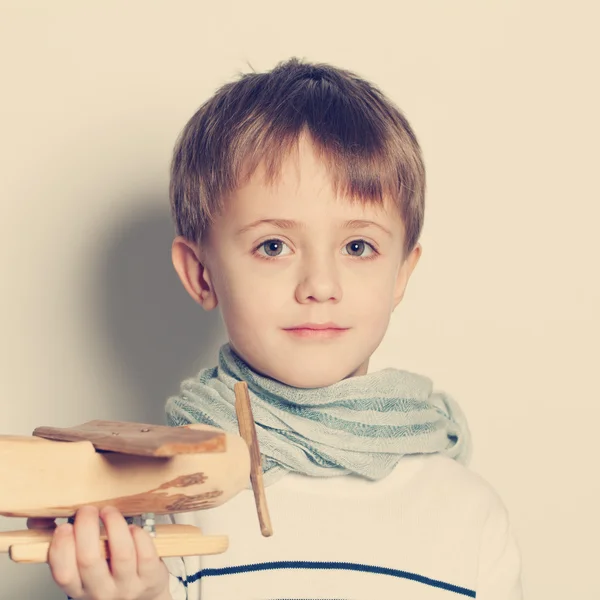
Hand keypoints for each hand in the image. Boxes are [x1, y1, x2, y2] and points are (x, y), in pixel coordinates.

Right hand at [47, 505, 169, 599]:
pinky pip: (145, 553)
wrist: (143, 597)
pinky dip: (138, 534)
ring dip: (114, 525)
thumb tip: (39, 520)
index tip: (63, 526)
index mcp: (79, 588)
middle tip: (87, 510)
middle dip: (87, 528)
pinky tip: (132, 527)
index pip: (63, 573)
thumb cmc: (109, 574)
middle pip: (90, 560)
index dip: (61, 548)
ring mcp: (127, 586)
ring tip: (109, 511)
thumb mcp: (83, 567)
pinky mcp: (150, 578)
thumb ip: (65, 544)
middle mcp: (101, 591)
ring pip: (121, 553)